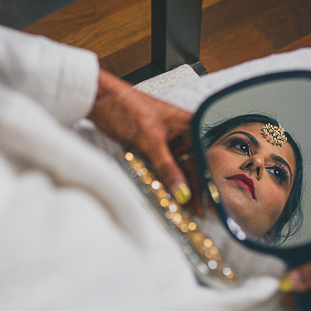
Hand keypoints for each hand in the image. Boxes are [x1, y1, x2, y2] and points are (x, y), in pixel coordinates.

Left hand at [88, 69, 202, 213]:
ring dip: (180, 188)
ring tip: (185, 208)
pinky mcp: (152, 150)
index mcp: (189, 124)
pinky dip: (165, 182)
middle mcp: (182, 134)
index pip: (204, 156)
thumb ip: (166, 166)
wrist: (99, 99)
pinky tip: (168, 196)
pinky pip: (163, 170)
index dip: (208, 179)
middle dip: (195, 188)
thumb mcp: (150, 139)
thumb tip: (181, 191)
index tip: (211, 200)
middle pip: (193, 166)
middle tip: (198, 211)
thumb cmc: (128, 107)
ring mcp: (167, 142)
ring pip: (178, 170)